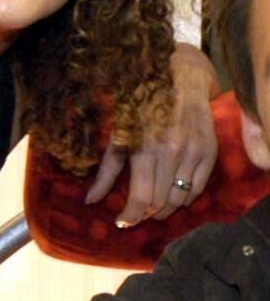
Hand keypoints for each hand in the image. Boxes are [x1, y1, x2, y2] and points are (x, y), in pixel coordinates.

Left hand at [85, 43, 218, 225]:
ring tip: (154, 207)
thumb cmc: (141, 104)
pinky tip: (173, 195)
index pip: (141, 198)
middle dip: (146, 214)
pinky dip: (185, 198)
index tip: (122, 222)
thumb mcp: (119, 135)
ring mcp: (193, 152)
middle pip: (160, 203)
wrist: (181, 77)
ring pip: (179, 199)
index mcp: (145, 149)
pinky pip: (197, 189)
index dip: (131, 216)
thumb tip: (90, 202)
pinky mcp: (209, 151)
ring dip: (165, 209)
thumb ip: (107, 171)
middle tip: (137, 213)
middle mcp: (172, 153)